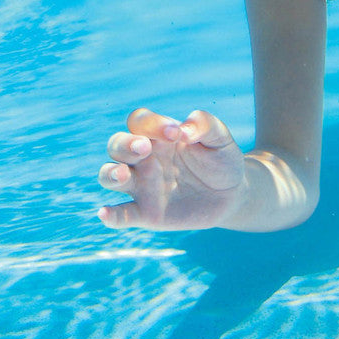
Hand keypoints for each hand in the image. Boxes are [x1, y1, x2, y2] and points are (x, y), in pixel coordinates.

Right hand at [97, 107, 246, 230]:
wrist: (232, 194)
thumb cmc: (221, 161)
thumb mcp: (220, 139)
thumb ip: (205, 125)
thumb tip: (185, 129)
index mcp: (158, 136)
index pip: (139, 122)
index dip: (151, 123)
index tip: (176, 133)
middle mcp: (144, 159)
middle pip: (116, 145)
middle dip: (125, 145)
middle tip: (145, 148)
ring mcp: (142, 186)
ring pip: (109, 176)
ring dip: (111, 174)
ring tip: (124, 174)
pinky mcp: (147, 213)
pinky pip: (122, 215)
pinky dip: (110, 215)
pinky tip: (105, 213)